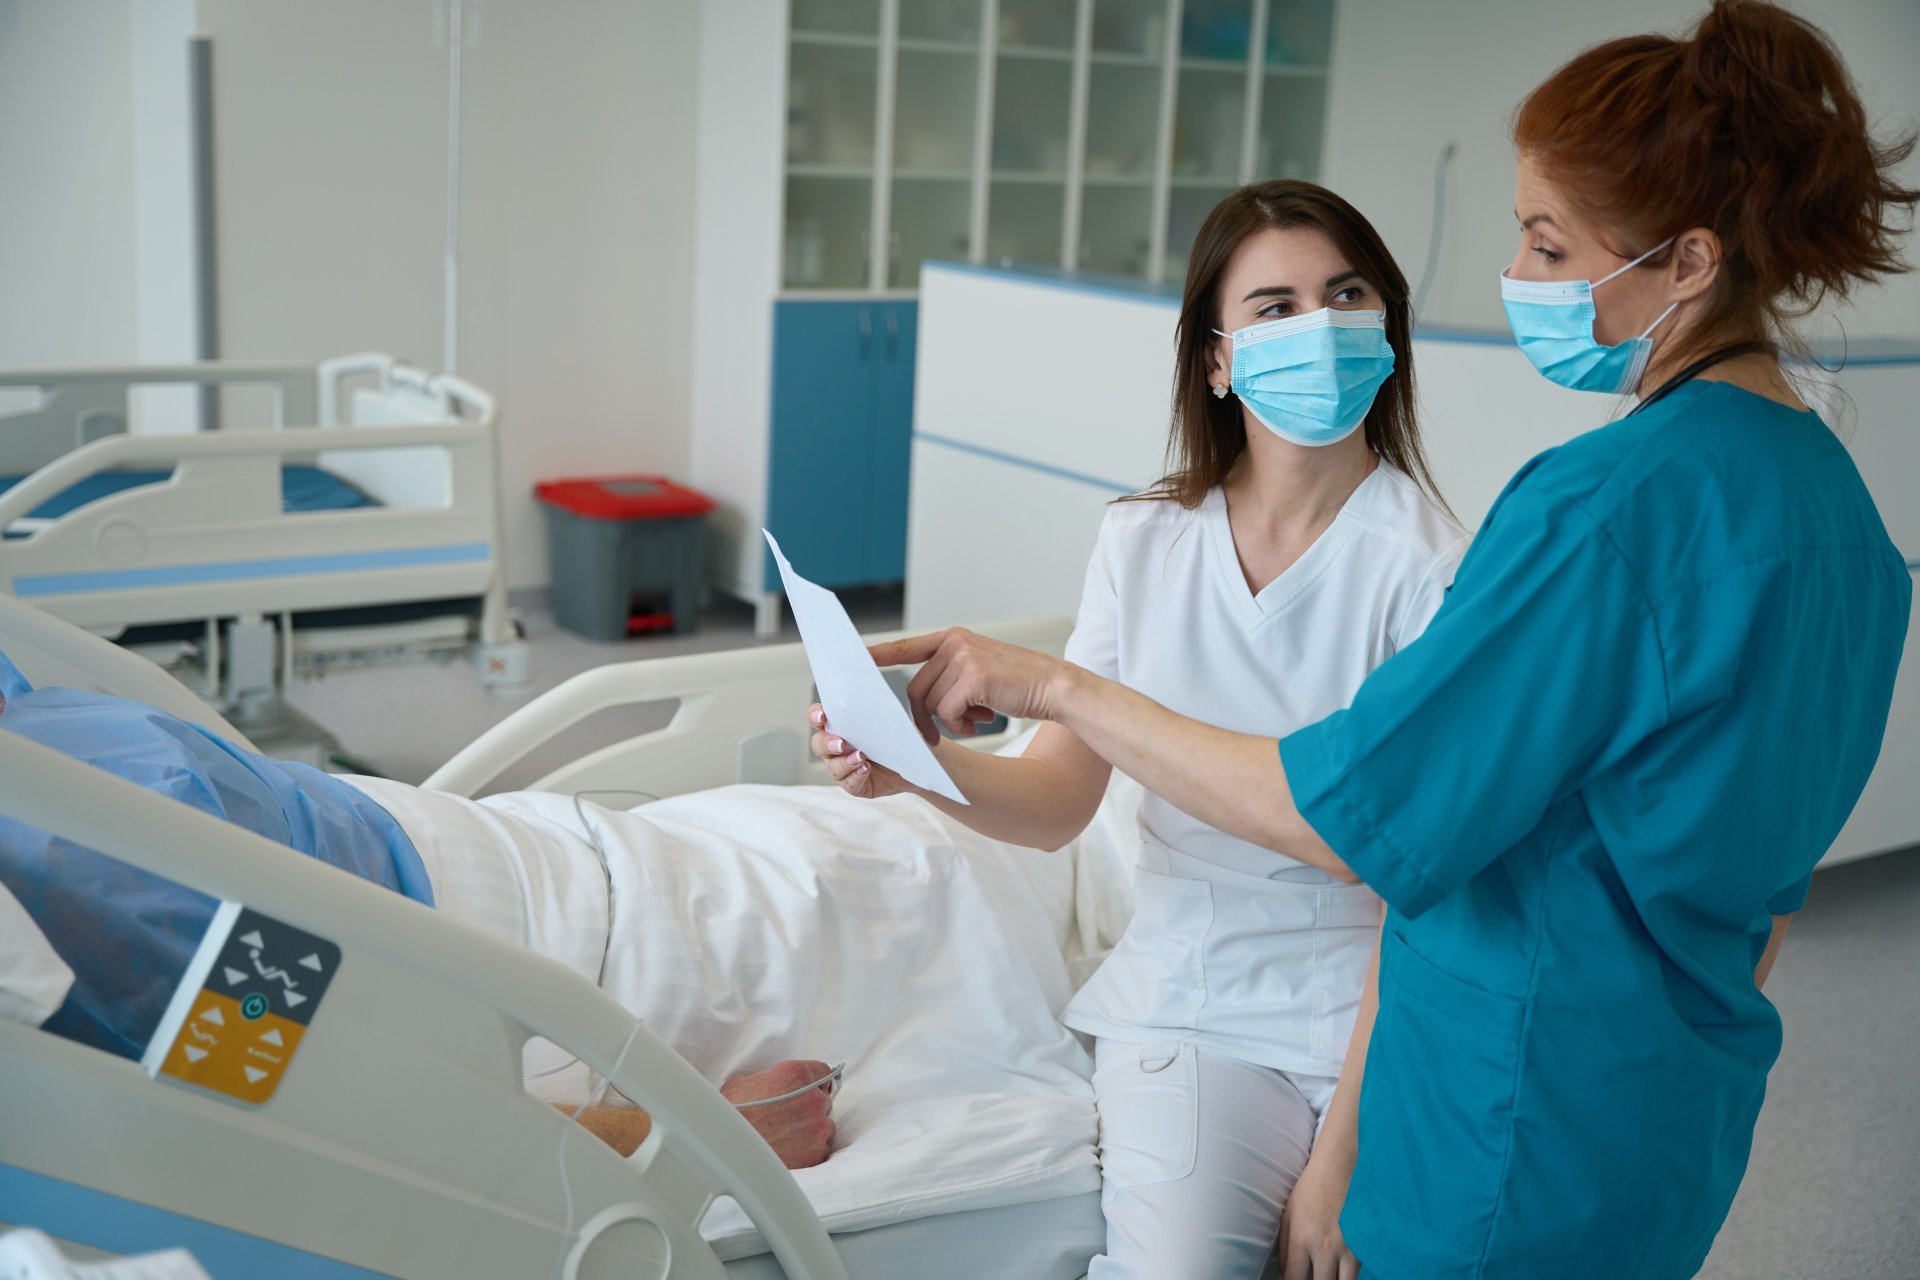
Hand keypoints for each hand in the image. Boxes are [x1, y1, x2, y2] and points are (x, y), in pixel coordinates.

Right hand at [720, 1059, 836, 1169]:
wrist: (726, 1149)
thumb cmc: (730, 1116)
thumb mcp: (744, 1083)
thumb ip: (769, 1078)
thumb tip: (771, 1082)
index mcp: (797, 1075)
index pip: (823, 1073)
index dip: (815, 1083)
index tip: (811, 1091)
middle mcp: (813, 1098)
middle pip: (823, 1101)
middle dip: (809, 1109)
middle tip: (788, 1119)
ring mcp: (818, 1126)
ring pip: (825, 1126)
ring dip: (811, 1131)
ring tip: (786, 1137)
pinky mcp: (817, 1152)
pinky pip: (822, 1149)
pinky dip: (810, 1151)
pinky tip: (790, 1151)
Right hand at [808, 704, 913, 799]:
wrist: (915, 762)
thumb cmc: (897, 738)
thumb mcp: (889, 721)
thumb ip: (876, 713)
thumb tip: (873, 705)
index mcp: (840, 726)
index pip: (817, 717)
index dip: (815, 716)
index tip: (822, 717)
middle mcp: (836, 747)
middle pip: (818, 744)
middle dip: (827, 743)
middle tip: (841, 743)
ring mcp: (843, 768)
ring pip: (832, 767)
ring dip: (844, 763)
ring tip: (860, 758)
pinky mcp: (854, 785)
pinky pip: (849, 783)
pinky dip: (856, 776)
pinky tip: (866, 770)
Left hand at [868, 628, 1070, 745]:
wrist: (1055, 687)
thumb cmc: (1018, 685)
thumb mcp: (981, 672)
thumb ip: (951, 678)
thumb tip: (923, 705)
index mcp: (954, 638)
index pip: (908, 646)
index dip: (881, 654)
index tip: (857, 659)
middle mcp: (955, 642)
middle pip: (916, 689)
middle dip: (925, 717)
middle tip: (937, 735)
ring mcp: (963, 657)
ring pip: (930, 703)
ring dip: (948, 723)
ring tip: (974, 722)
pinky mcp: (973, 677)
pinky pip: (947, 712)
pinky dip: (960, 725)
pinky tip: (982, 722)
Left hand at [1277, 1143, 1359, 1279]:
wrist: (1340, 1166)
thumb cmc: (1312, 1188)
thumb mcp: (1288, 1215)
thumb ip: (1284, 1248)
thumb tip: (1285, 1275)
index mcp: (1301, 1239)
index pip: (1294, 1279)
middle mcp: (1325, 1247)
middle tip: (1313, 1276)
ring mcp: (1349, 1248)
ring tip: (1329, 1273)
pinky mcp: (1366, 1244)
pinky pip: (1361, 1273)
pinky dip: (1352, 1275)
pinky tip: (1344, 1270)